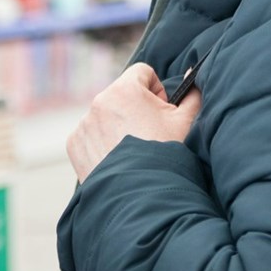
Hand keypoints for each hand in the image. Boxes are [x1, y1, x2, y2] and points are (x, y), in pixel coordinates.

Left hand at [66, 62, 200, 182]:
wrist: (141, 197)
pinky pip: (90, 135)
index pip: (142, 73)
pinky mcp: (76, 144)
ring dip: (118, 125)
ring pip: (106, 115)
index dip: (156, 89)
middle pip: (122, 94)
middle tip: (150, 133)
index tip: (161, 110)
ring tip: (133, 151)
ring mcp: (85, 124)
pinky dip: (102, 143)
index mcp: (125, 90)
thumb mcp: (186, 121)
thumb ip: (192, 94)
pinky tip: (117, 159)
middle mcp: (100, 102)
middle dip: (136, 108)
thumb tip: (194, 76)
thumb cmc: (166, 155)